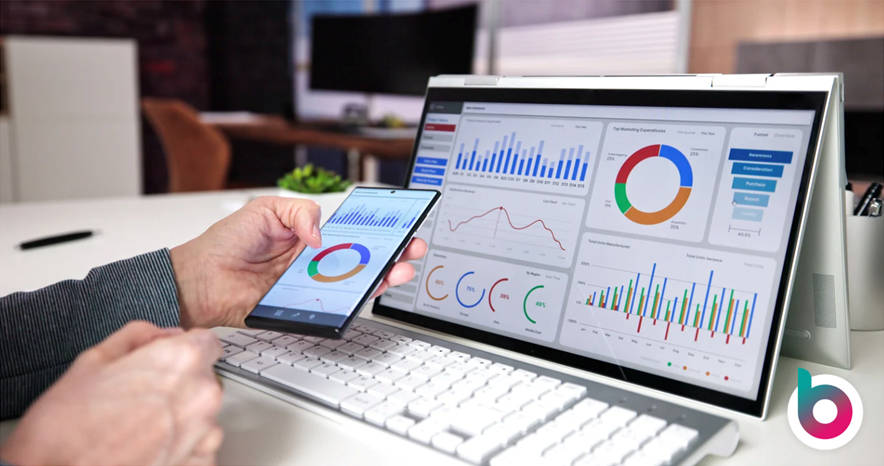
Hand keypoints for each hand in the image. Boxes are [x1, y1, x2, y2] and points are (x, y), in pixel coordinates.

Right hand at [0, 322, 223, 465]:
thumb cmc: (65, 428)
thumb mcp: (92, 361)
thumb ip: (136, 336)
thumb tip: (160, 334)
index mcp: (180, 361)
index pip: (207, 342)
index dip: (183, 348)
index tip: (167, 359)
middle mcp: (201, 395)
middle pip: (204, 378)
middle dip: (179, 383)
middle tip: (140, 397)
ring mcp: (203, 434)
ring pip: (203, 414)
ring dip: (181, 417)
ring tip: (139, 428)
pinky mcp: (200, 463)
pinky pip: (201, 448)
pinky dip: (182, 448)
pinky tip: (150, 449)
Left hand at [170, 196, 426, 328]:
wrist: (200, 279)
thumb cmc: (226, 243)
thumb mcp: (265, 209)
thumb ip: (300, 212)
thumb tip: (322, 236)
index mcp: (310, 235)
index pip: (352, 232)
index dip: (376, 229)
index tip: (398, 225)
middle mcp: (315, 262)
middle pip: (363, 258)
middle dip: (392, 253)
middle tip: (411, 248)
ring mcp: (312, 285)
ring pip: (356, 283)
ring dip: (382, 277)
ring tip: (399, 269)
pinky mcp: (304, 307)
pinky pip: (333, 306)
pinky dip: (353, 300)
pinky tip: (368, 289)